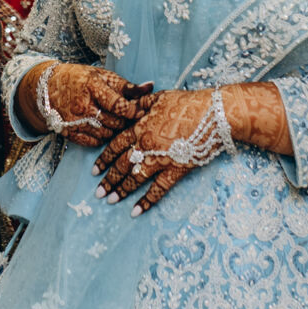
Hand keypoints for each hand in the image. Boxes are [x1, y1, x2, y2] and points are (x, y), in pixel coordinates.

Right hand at [17, 63, 150, 148]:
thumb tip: (151, 87)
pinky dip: (102, 138)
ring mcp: (74, 121)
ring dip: (115, 131)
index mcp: (92, 86)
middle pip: (114, 122)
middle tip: (132, 119)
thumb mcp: (102, 76)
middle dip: (126, 121)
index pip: (118, 105)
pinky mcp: (68, 132)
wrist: (48, 87)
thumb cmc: (80, 79)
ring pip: (106, 134)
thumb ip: (126, 85)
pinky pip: (94, 142)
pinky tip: (104, 128)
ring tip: (118, 122)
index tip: (142, 111)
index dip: (134, 111)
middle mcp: (82, 106)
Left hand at [92, 86, 224, 214]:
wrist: (213, 115)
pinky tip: (137, 211)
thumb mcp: (158, 97)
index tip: (94, 170)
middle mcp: (146, 146)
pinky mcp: (176, 170)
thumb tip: (127, 104)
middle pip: (121, 166)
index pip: (115, 146)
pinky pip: (158, 190)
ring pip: (135, 179)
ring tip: (111, 200)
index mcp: (139, 128)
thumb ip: (139, 102)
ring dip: (122, 191)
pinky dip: (147, 201)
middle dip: (108, 180)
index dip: (103, 159)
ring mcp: (160, 160)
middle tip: (98, 193)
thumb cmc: (187, 103)